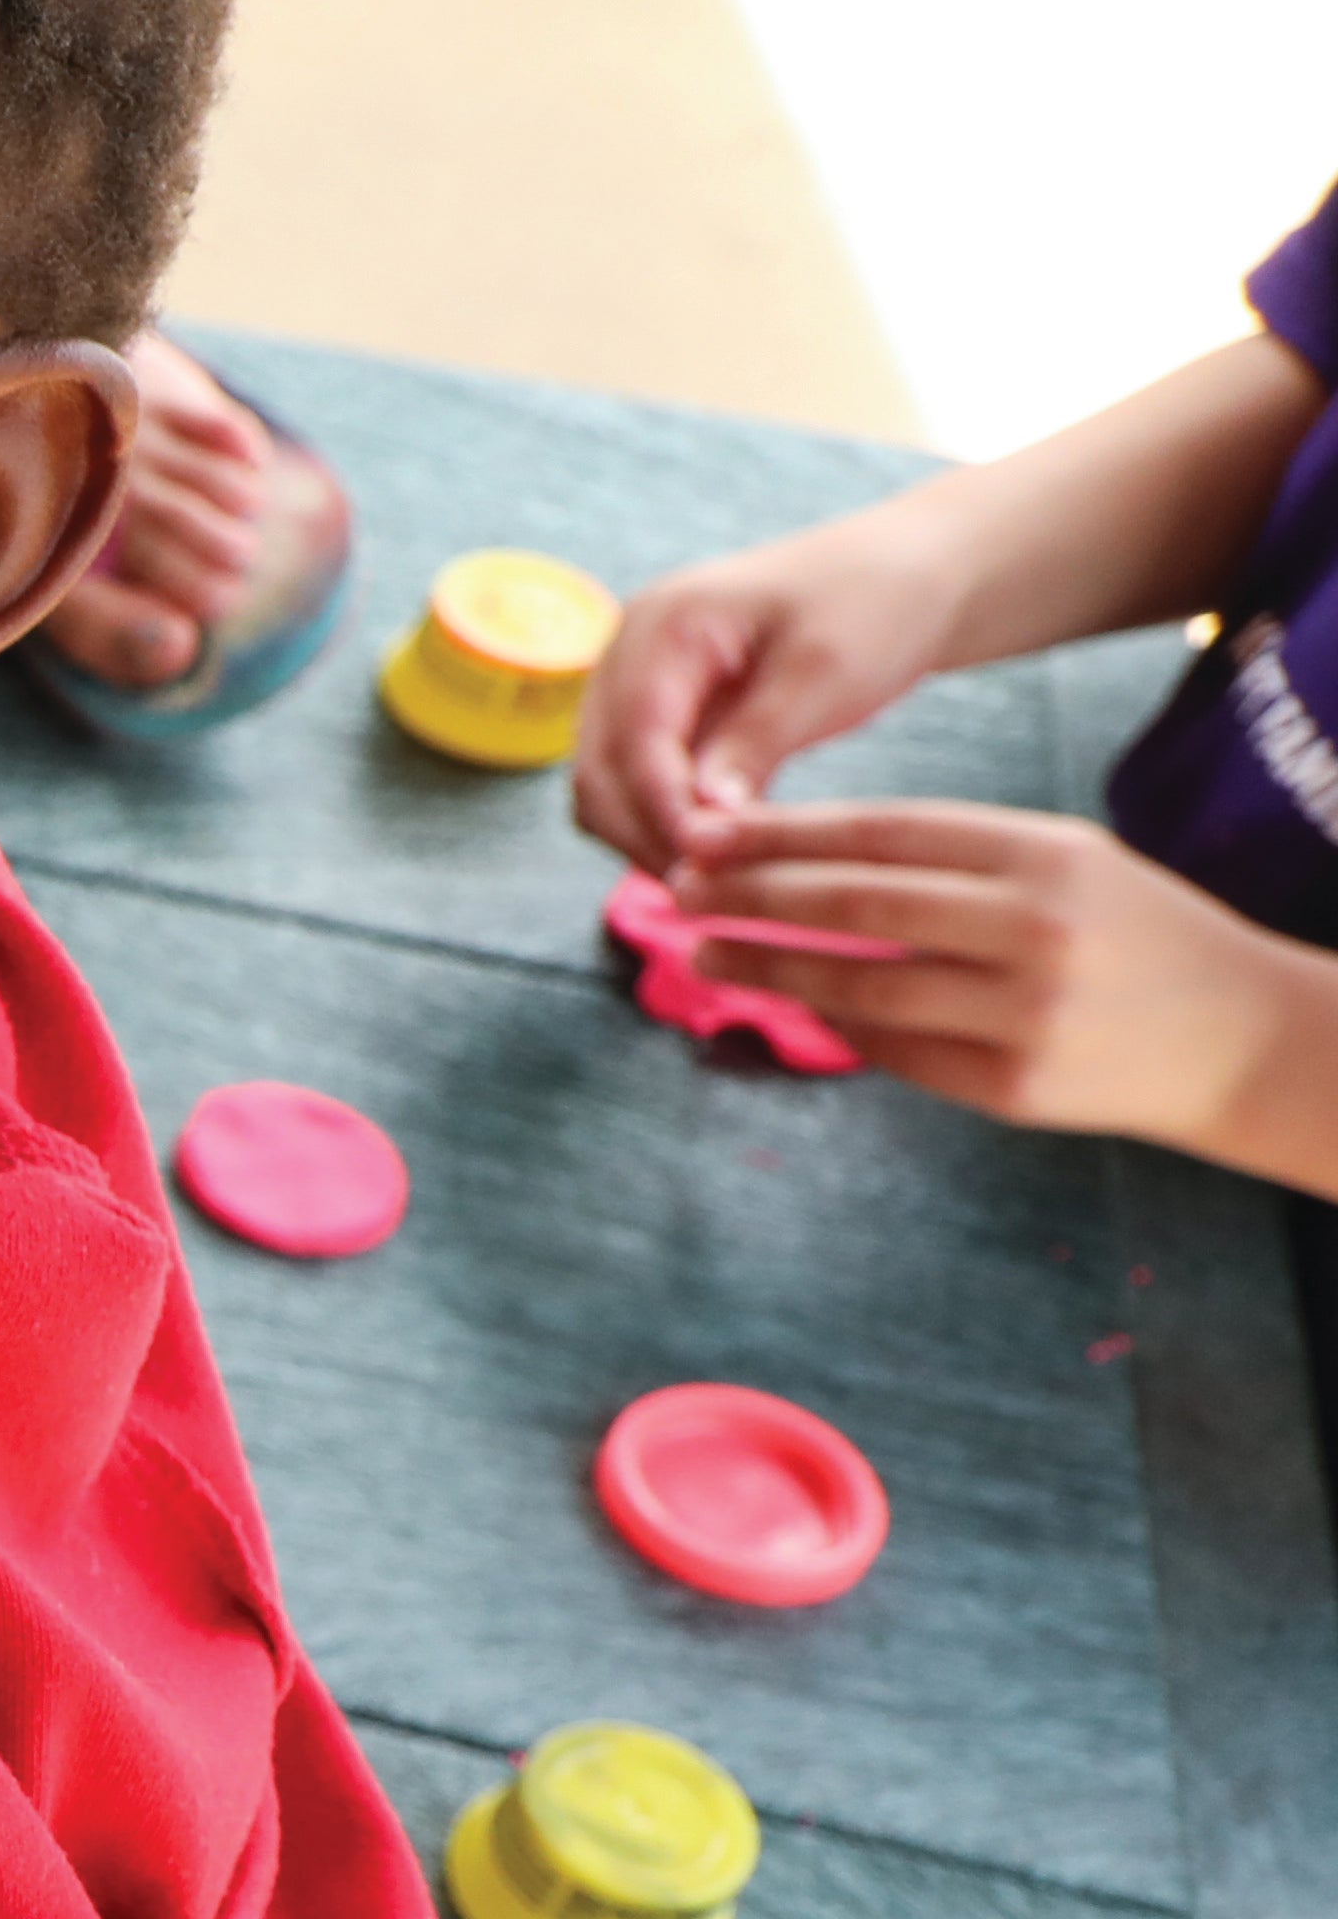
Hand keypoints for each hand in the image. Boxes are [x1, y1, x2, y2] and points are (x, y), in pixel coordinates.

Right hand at [575, 517, 980, 869]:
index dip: (662, 808)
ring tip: (717, 883)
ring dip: (648, 838)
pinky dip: (666, 825)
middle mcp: (628, 654)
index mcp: (664, 625)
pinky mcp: (663, 716)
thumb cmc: (876, 603)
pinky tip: (720, 856)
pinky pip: (638, 787)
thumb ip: (756, 743)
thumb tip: (700, 827)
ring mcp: (638, 686)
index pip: (633, 737)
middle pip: (598, 771)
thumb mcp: (826, 671)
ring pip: (605, 788)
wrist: (908, 570)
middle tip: (712, 893)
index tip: (709, 864)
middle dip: (646, 835)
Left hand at [670, 802, 1329, 1171]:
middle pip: (853, 903)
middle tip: (676, 890)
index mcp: (1046, 854)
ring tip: (701, 954)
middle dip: (750, 895)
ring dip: (765, 968)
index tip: (703, 833)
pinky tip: (789, 1010)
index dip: (778, 832)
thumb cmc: (1136, 936)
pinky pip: (892, 1051)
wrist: (1242, 1039)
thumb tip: (803, 859)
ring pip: (856, 984)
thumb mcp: (1066, 862)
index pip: (880, 831)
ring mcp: (1022, 1013)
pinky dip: (834, 1027)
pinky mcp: (1011, 1087)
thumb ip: (952, 858)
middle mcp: (1032, 928)